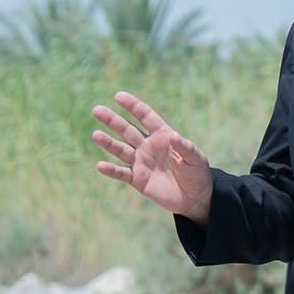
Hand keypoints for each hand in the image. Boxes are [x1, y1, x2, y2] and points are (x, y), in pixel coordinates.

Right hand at [91, 91, 212, 221]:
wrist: (194, 197)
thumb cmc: (197, 173)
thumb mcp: (196, 158)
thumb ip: (185, 147)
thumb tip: (173, 135)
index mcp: (162, 135)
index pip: (145, 117)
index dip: (133, 106)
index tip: (119, 96)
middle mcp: (148, 146)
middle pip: (127, 130)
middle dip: (113, 120)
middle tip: (97, 109)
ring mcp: (141, 162)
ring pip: (121, 149)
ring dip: (108, 142)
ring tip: (96, 134)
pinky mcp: (138, 179)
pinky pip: (122, 173)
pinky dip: (111, 170)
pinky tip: (100, 165)